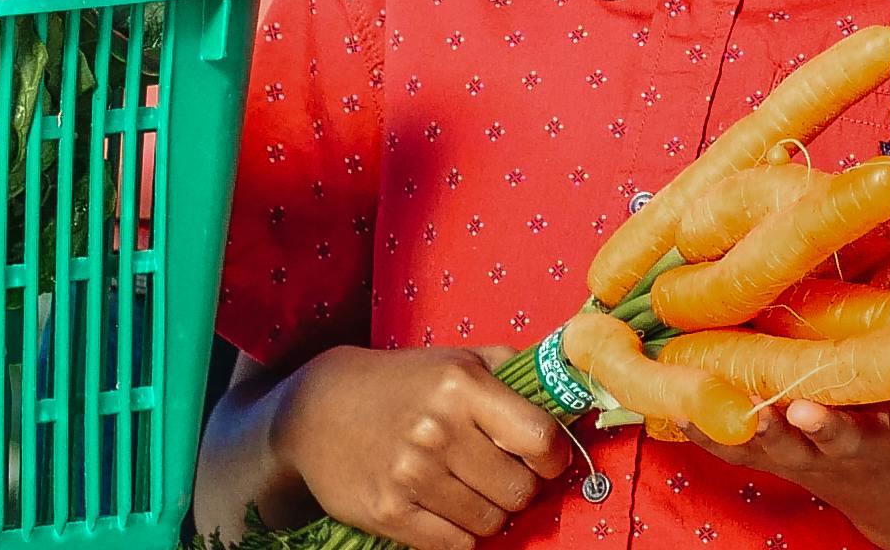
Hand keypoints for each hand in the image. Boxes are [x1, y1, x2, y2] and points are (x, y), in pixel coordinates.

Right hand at [267, 345, 574, 549]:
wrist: (318, 410)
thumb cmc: (402, 383)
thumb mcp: (458, 359)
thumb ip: (516, 372)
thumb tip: (571, 392)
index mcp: (461, 386)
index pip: (541, 438)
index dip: (554, 455)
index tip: (546, 456)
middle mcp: (437, 430)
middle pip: (520, 490)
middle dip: (520, 486)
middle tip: (503, 474)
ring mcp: (411, 475)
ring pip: (491, 523)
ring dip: (490, 511)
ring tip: (471, 488)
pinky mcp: (389, 513)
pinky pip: (456, 544)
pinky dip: (461, 532)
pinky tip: (448, 506)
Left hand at [702, 395, 889, 549]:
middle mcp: (867, 449)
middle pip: (841, 437)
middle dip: (823, 425)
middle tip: (803, 408)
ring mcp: (821, 462)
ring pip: (782, 448)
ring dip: (758, 427)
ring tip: (736, 405)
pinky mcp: (786, 464)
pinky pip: (738, 450)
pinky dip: (706, 430)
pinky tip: (672, 405)